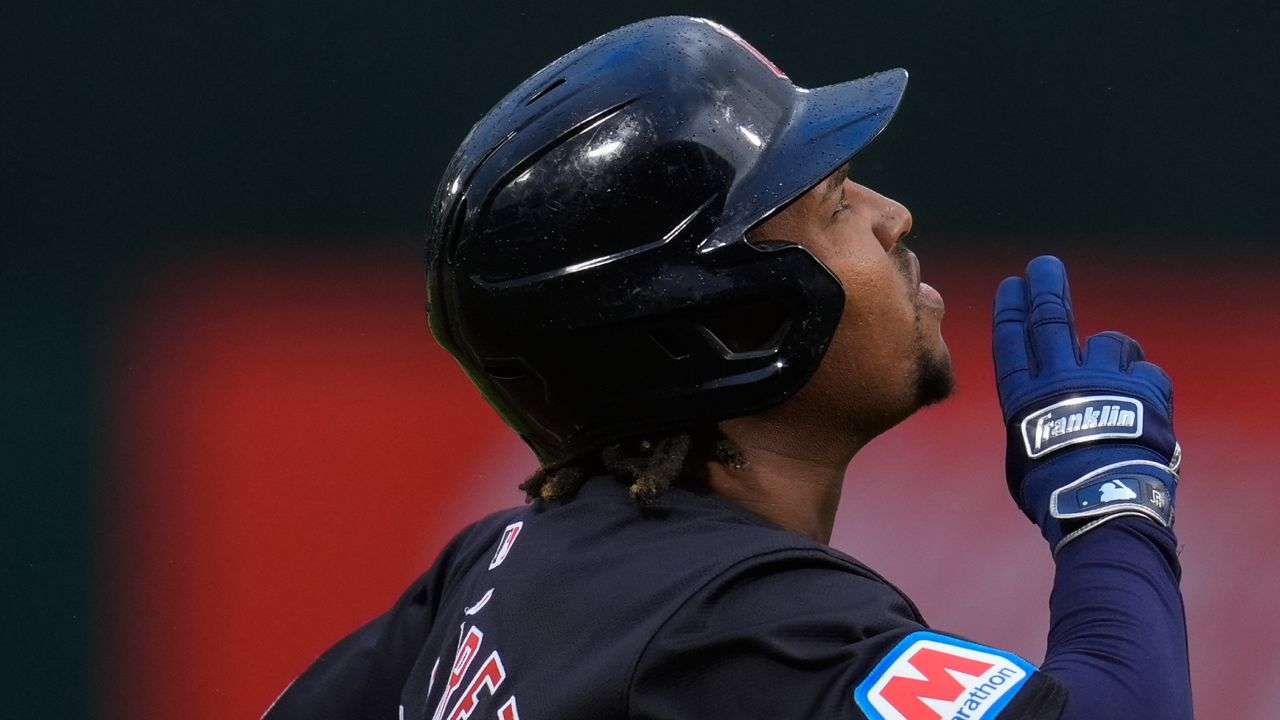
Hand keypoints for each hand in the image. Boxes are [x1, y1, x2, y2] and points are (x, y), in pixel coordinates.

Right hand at [992, 256, 1179, 552]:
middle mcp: (1061, 380)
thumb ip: (1034, 427)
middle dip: (1046, 289)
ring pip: (1111, 342)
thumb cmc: (1054, 494)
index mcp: (1024, 399)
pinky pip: (1147, 373)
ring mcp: (1104, 380)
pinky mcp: (1143, 390)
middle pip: (1051, 321)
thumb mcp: (1023, 460)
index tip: (1011, 285)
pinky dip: (1145, 385)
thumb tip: (1046, 421)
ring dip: (1111, 353)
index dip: (1011, 312)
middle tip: (1044, 265)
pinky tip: (1144, 405)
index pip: (1013, 343)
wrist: (1103, 503)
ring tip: (1114, 376)